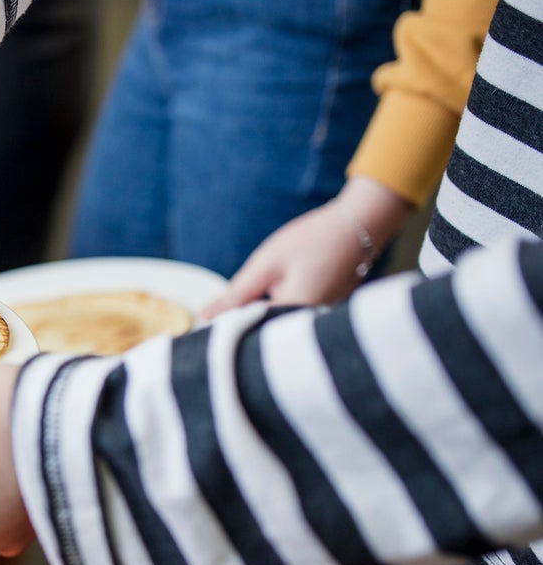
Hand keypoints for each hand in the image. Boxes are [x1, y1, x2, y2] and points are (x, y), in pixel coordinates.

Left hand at [203, 176, 413, 316]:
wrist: (361, 226)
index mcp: (292, 318)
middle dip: (240, 329)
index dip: (223, 332)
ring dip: (258, 322)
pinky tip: (269, 302)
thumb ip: (236, 295)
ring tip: (245, 309)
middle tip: (219, 317)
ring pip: (277, 331)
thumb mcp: (267, 264)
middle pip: (263, 338)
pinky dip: (277, 315)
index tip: (203, 329)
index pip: (247, 336)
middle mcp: (310, 330)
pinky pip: (292, 324)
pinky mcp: (323, 318)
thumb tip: (206, 317)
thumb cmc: (314, 240)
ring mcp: (319, 326)